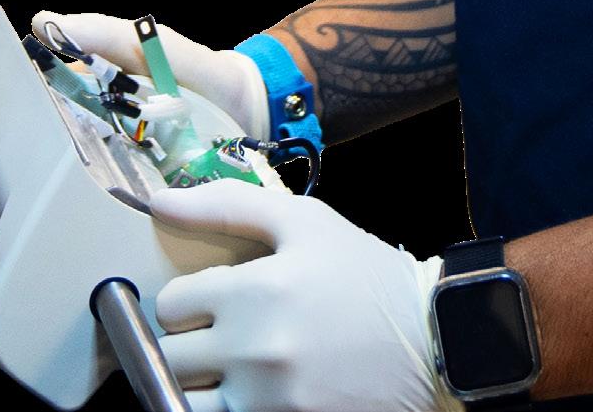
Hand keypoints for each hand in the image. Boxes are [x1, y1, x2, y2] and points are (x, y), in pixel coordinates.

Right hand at [0, 9, 269, 216]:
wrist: (252, 118)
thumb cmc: (203, 78)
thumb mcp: (159, 48)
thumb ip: (109, 36)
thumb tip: (48, 20)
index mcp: (71, 96)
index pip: (0, 107)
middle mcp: (69, 134)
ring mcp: (84, 171)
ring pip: (12, 186)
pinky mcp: (107, 203)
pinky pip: (54, 215)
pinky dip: (19, 226)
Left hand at [147, 177, 465, 411]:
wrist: (433, 338)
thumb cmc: (366, 277)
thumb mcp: (308, 223)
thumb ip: (230, 205)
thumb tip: (160, 200)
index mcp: (257, 289)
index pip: (170, 304)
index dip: (190, 300)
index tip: (216, 301)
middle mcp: (253, 348)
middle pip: (168, 355)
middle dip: (190, 343)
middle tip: (225, 335)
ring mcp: (264, 399)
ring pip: (179, 398)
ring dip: (196, 384)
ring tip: (230, 370)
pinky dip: (223, 407)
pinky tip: (252, 390)